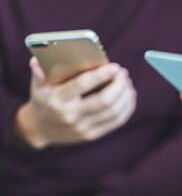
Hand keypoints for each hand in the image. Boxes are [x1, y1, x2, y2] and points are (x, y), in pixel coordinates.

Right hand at [14, 58, 136, 148]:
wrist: (40, 128)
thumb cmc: (43, 100)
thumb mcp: (37, 86)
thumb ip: (39, 73)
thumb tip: (37, 61)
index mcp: (57, 100)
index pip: (82, 85)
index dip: (101, 75)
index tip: (115, 67)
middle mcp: (71, 116)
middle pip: (104, 100)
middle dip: (119, 85)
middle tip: (124, 73)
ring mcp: (83, 128)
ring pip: (113, 112)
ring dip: (125, 95)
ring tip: (127, 83)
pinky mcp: (92, 135)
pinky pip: (116, 122)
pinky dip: (127, 108)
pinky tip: (129, 96)